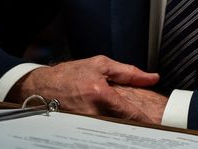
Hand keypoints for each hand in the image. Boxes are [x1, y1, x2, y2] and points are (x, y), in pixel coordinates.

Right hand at [6, 55, 159, 121]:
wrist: (42, 87)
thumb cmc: (70, 74)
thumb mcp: (100, 65)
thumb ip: (129, 73)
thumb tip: (152, 78)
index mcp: (100, 93)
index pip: (130, 113)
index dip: (145, 120)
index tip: (156, 123)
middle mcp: (93, 112)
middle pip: (122, 125)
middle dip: (133, 125)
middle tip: (145, 124)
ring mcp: (85, 123)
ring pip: (112, 130)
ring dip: (120, 127)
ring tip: (127, 124)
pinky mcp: (80, 130)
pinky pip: (100, 131)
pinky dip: (108, 128)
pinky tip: (110, 124)